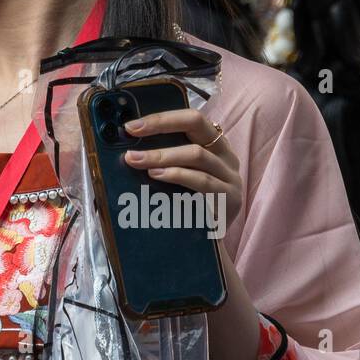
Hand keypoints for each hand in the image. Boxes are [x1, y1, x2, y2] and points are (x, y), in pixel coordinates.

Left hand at [122, 108, 242, 233]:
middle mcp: (226, 156)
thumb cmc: (189, 205)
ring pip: (196, 154)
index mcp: (214, 144)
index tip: (132, 125)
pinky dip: (176, 175)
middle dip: (160, 124)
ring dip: (161, 155)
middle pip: (197, 124)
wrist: (208, 241)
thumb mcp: (179, 176)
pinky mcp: (230, 199)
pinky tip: (156, 175)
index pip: (191, 118)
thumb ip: (165, 159)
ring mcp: (231, 177)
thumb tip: (128, 146)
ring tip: (136, 160)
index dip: (161, 118)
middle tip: (132, 132)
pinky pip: (202, 181)